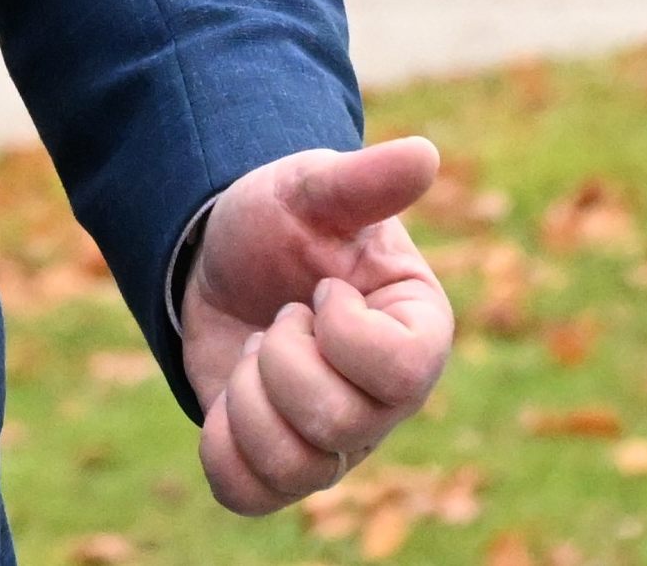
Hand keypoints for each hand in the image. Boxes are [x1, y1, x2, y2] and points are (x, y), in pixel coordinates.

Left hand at [182, 138, 455, 513]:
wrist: (223, 255)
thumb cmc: (284, 222)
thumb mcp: (312, 188)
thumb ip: (364, 179)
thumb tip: (425, 154)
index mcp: (416, 335)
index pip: (399, 372)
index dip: (341, 330)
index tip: (320, 289)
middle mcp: (386, 403)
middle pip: (338, 421)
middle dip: (280, 355)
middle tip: (278, 315)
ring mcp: (336, 443)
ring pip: (294, 466)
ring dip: (247, 398)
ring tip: (254, 355)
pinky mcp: (280, 465)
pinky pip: (248, 492)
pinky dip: (221, 447)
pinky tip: (226, 398)